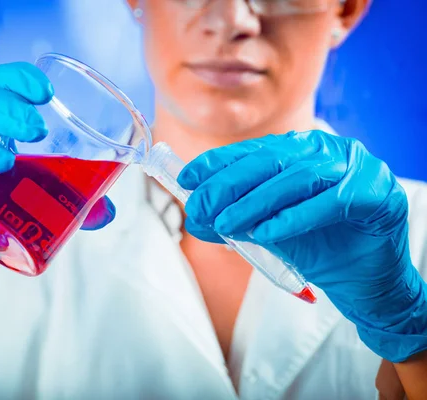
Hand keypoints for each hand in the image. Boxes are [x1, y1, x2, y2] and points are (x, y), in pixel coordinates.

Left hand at [178, 130, 426, 362]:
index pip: (251, 152)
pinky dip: (294, 218)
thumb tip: (196, 220)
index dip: (217, 162)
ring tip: (224, 224)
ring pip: (297, 177)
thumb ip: (236, 220)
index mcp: (298, 150)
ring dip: (255, 202)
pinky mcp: (375, 192)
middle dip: (228, 183)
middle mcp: (325, 150)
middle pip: (270, 160)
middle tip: (200, 206)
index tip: (186, 178)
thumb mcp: (266, 231)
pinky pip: (330, 202)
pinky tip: (266, 234)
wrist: (364, 279)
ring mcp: (354, 167)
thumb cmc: (315, 246)